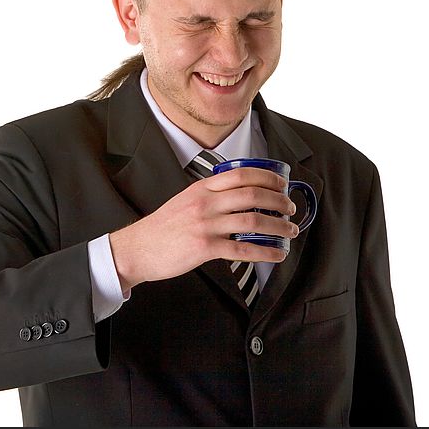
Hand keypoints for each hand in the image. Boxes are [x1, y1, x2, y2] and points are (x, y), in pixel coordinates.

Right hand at [108, 168, 298, 291]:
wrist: (137, 249)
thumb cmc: (162, 228)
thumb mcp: (184, 201)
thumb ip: (210, 197)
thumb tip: (239, 198)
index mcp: (201, 188)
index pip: (241, 174)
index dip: (268, 176)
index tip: (282, 182)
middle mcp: (205, 203)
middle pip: (252, 194)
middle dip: (279, 200)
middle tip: (290, 208)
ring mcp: (205, 225)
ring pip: (252, 221)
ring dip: (278, 226)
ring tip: (290, 231)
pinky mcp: (204, 248)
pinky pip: (243, 249)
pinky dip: (265, 252)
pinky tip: (277, 254)